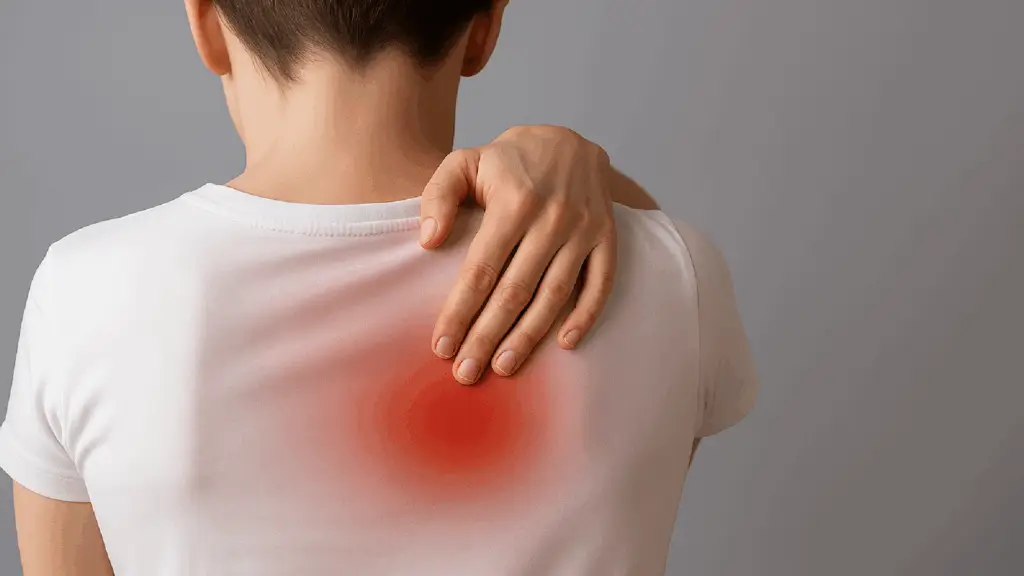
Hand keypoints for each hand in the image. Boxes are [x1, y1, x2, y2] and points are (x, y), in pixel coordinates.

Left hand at [420, 125, 617, 384]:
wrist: (568, 138)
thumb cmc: (507, 161)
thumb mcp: (464, 162)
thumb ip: (438, 196)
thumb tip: (428, 241)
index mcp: (513, 201)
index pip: (481, 270)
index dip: (460, 311)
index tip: (441, 346)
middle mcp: (552, 218)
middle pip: (514, 291)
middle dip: (487, 336)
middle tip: (466, 373)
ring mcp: (583, 230)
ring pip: (553, 295)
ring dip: (529, 336)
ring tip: (504, 367)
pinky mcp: (607, 238)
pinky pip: (599, 284)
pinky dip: (585, 316)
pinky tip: (565, 344)